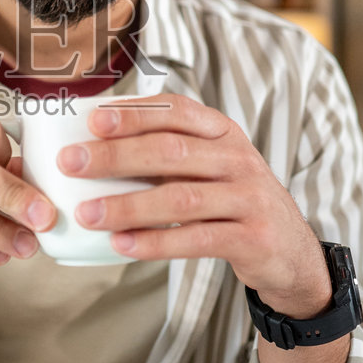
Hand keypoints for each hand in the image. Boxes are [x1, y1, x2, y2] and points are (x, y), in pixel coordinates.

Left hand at [56, 94, 332, 316]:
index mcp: (223, 133)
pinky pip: (197, 239)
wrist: (291, 251)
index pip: (176, 111)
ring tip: (87, 213)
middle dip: (116, 156)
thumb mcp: (209, 167)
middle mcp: (238, 159)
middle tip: (71, 164)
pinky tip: (121, 245)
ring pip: (180, 198)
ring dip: (128, 205)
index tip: (92, 121)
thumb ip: (166, 153)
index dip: (134, 113)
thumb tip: (92, 147)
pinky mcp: (253, 238)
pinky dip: (155, 242)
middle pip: (171, 151)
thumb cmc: (232, 202)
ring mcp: (249, 198)